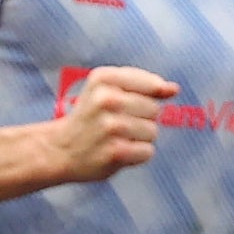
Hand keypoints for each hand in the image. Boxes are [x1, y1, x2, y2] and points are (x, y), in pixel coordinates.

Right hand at [48, 66, 176, 180]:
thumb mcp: (107, 90)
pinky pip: (148, 151)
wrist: (59, 149)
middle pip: (155, 109)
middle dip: (142, 119)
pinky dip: (137, 155)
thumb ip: (143, 85)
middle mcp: (106, 99)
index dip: (148, 98)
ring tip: (115, 138)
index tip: (129, 105)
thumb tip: (174, 89)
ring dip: (139, 138)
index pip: (153, 85)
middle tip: (115, 124)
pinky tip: (117, 152)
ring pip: (153, 131)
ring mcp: (111, 126)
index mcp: (103, 78)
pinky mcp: (116, 151)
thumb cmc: (91, 117)